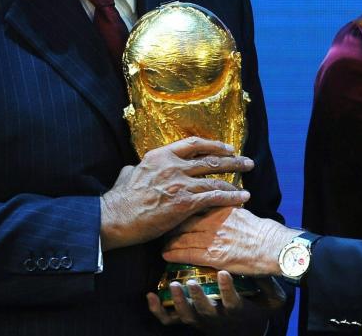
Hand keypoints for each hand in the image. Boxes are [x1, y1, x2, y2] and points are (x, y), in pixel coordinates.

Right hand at [100, 137, 253, 249]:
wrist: (114, 218)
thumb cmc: (118, 200)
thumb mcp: (126, 175)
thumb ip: (134, 169)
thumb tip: (132, 168)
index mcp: (160, 156)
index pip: (193, 144)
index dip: (213, 145)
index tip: (227, 148)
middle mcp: (173, 165)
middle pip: (210, 159)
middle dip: (232, 160)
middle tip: (247, 162)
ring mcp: (180, 183)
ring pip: (215, 179)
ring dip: (234, 181)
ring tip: (248, 184)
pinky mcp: (184, 202)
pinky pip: (214, 197)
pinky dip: (231, 197)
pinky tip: (242, 198)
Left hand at [147, 272, 285, 335]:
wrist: (245, 332)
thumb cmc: (258, 310)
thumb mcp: (272, 300)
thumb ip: (270, 284)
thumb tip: (267, 264)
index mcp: (236, 310)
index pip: (232, 302)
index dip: (228, 289)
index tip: (224, 274)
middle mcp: (216, 316)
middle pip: (205, 311)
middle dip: (197, 297)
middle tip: (191, 282)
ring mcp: (200, 319)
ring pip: (186, 315)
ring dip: (179, 302)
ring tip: (174, 285)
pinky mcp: (189, 320)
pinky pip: (169, 320)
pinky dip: (158, 311)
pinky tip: (150, 296)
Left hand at [163, 207, 297, 275]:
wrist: (273, 247)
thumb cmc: (262, 231)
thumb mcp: (242, 211)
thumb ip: (225, 208)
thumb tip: (217, 204)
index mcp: (221, 208)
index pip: (194, 203)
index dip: (180, 207)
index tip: (172, 209)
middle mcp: (214, 221)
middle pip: (183, 219)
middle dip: (170, 223)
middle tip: (161, 226)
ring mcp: (212, 238)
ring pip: (182, 237)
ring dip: (169, 241)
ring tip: (161, 242)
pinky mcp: (213, 256)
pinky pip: (187, 254)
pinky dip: (174, 254)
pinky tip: (165, 255)